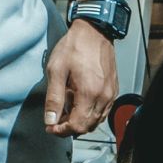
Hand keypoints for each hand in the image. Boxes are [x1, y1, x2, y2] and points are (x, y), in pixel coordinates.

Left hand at [43, 20, 118, 136]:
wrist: (94, 30)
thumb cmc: (75, 46)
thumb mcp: (56, 70)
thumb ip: (53, 98)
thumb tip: (50, 120)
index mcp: (89, 93)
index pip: (77, 126)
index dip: (61, 131)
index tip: (51, 127)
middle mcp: (103, 96)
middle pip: (87, 127)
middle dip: (69, 128)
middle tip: (56, 120)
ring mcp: (110, 94)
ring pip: (96, 121)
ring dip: (81, 122)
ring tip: (66, 111)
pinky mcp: (113, 89)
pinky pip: (103, 111)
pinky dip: (91, 114)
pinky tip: (80, 104)